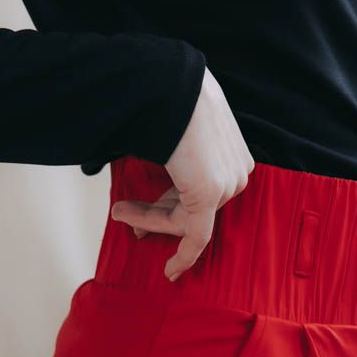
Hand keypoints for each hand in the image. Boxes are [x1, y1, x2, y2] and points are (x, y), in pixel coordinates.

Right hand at [111, 67, 254, 280]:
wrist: (166, 84)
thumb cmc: (166, 94)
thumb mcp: (179, 120)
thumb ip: (177, 142)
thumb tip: (158, 148)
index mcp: (234, 149)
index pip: (203, 187)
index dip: (171, 202)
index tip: (145, 214)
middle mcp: (237, 168)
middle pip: (196, 205)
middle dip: (159, 216)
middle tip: (126, 218)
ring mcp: (226, 183)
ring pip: (186, 219)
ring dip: (149, 220)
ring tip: (118, 211)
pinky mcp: (210, 195)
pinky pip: (196, 236)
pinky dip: (183, 256)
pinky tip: (169, 271)